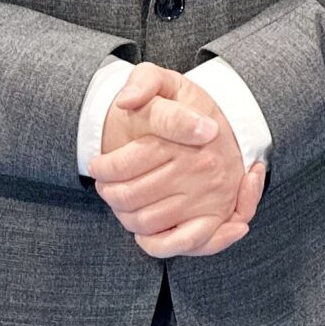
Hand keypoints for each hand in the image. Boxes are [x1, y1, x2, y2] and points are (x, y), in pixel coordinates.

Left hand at [90, 64, 261, 258]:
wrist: (227, 125)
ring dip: (123, 215)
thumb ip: (143, 81)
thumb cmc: (188, 107)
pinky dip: (155, 244)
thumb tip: (125, 102)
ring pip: (145, 220)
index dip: (104, 167)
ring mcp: (209, 194)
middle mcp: (200, 166)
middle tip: (105, 185)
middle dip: (108, 192)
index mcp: (188, 133)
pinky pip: (180, 242)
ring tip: (121, 201)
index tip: (97, 165)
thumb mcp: (166, 81)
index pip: (130, 159)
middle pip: (129, 195)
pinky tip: (142, 233)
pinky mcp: (215, 217)